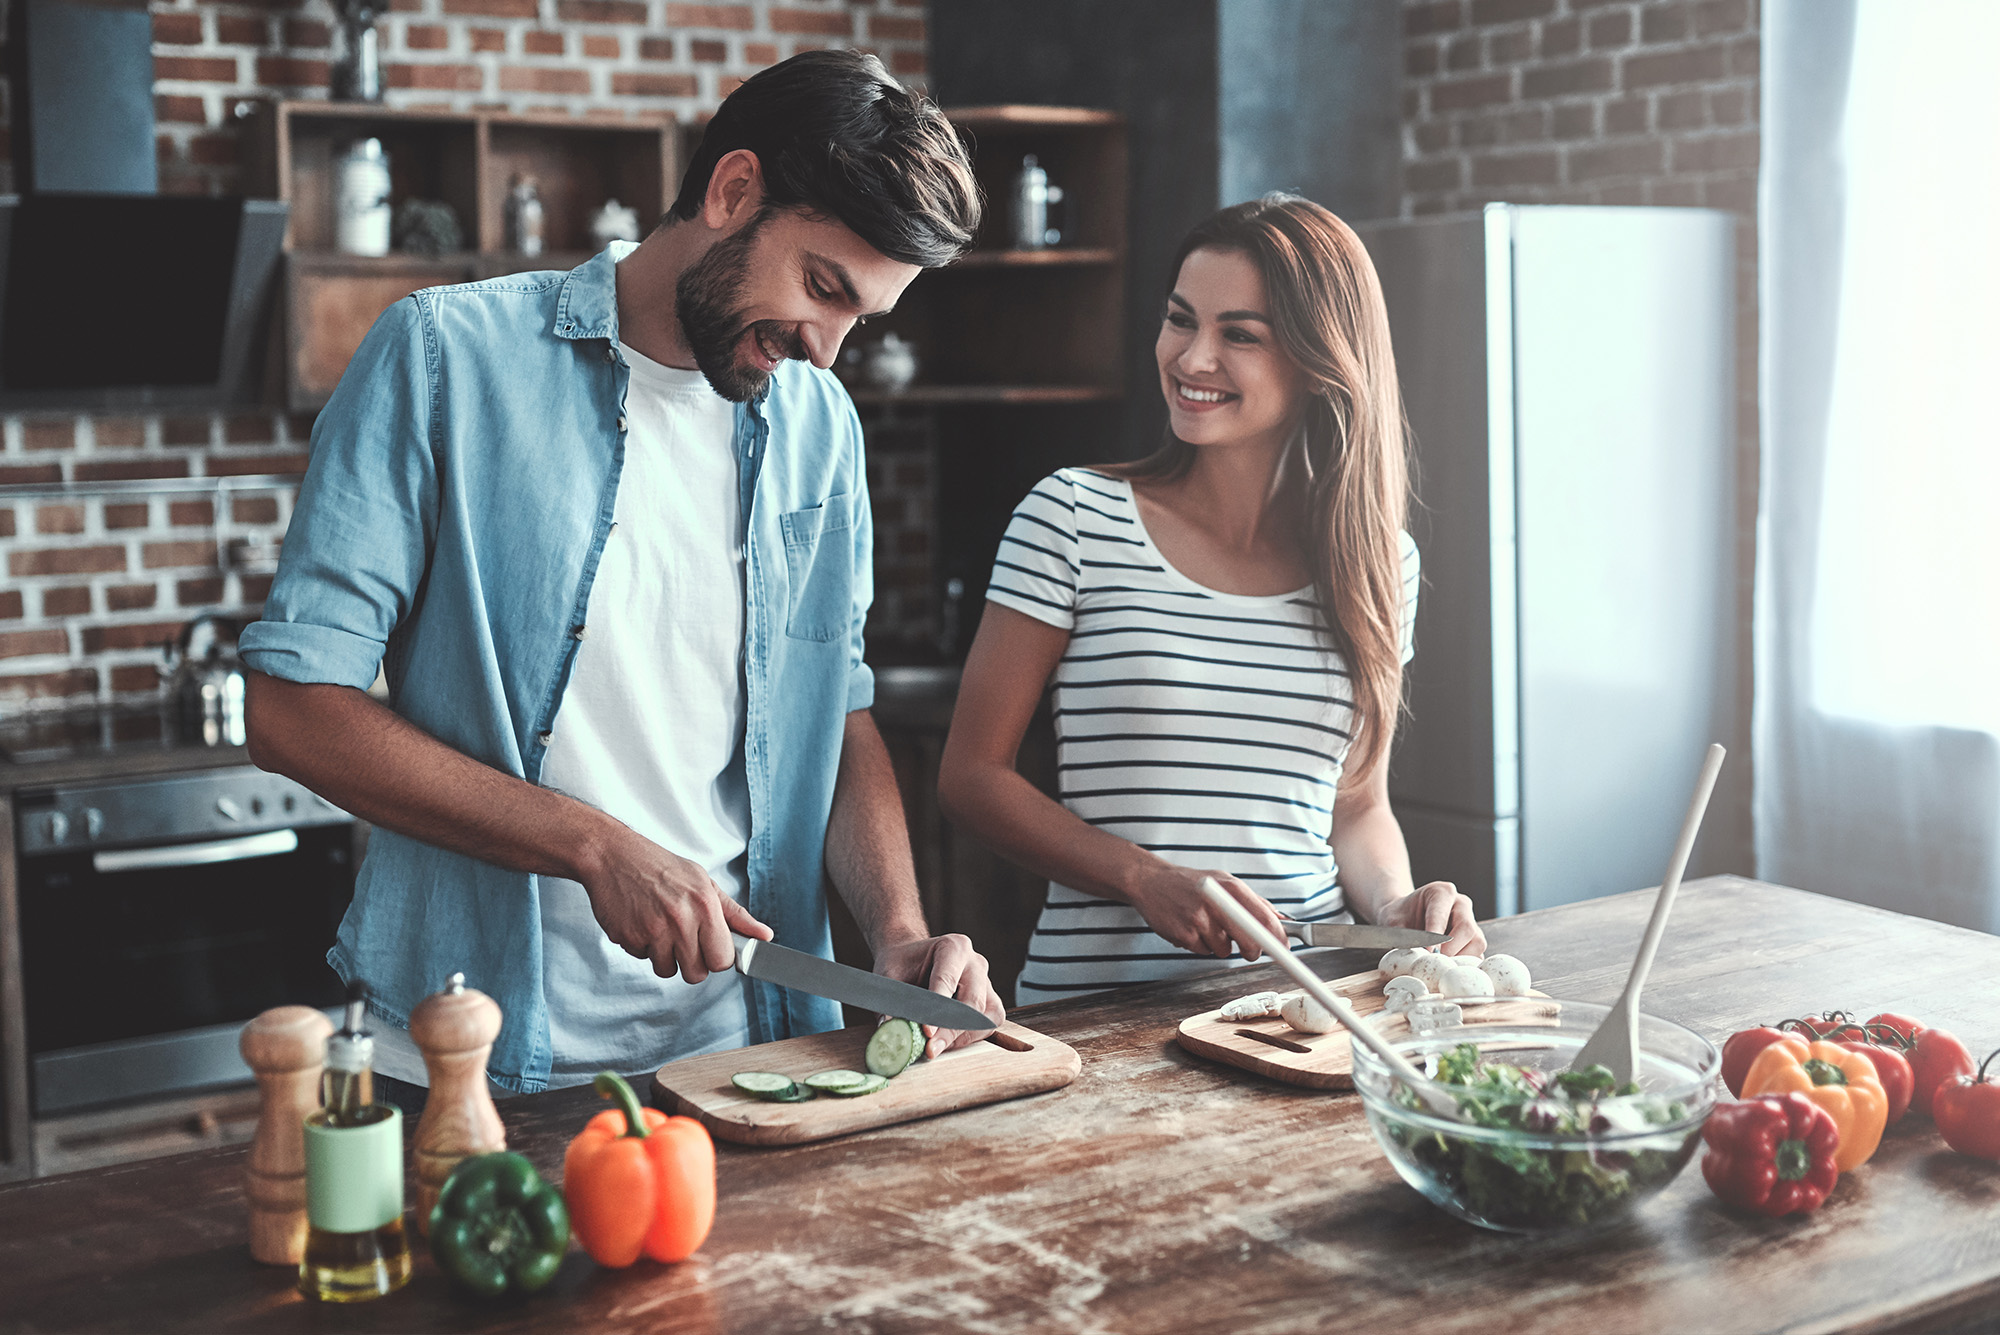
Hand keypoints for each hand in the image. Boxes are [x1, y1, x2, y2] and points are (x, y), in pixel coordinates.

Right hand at [580, 825, 771, 983]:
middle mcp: (681, 919)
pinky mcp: (628, 937)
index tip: (710, 948)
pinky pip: (641, 959)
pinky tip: (641, 922)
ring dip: (664, 956)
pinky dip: (642, 946)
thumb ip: (735, 914)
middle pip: (696, 974)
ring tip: (660, 927)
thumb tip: (764, 936)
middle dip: (691, 963)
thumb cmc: (661, 867)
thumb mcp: (704, 883)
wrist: (613, 855)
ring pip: (667, 970)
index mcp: (705, 906)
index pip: (722, 959)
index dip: (717, 958)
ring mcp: (652, 930)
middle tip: (683, 940)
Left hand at [871, 933, 1005, 1057]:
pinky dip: (971, 1036)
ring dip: (964, 1036)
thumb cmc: (902, 964)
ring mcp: (986, 981)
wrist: (911, 959)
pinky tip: (948, 1041)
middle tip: (931, 1049)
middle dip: (951, 1030)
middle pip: (973, 1001)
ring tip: (937, 1047)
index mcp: (953, 947)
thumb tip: (890, 1027)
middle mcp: (975, 963)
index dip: (938, 1010)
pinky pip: (990, 1022)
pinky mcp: (989, 999)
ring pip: (987, 1015)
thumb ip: (890, 1000)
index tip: (927, 1032)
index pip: (948, 980)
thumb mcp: (889, 976)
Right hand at [1125, 863, 1286, 960]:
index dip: (1277, 937)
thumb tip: (1281, 921)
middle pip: (1250, 940)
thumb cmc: (1191, 883)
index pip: (1264, 917)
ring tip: (1206, 926)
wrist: (1150, 881)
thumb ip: (1254, 902)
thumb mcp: (1225, 882)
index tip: (1285, 949)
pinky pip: (1204, 952)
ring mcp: (1199, 919)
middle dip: (1253, 951)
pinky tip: (1191, 929)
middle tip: (1249, 950)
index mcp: (1231, 887)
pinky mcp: (1184, 934)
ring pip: (1225, 950)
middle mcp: (1216, 902)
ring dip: (1220, 945)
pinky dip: (1201, 945)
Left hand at [1375, 880, 1484, 955]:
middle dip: (1451, 949)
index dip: (1435, 934)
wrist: (1404, 918)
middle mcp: (1461, 905)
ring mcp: (1471, 922)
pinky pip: (1477, 955)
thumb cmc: (1400, 917)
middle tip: (1434, 961)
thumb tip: (1417, 953)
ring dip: (1459, 958)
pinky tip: (1448, 968)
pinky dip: (1463, 965)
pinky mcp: (1474, 940)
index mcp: (1441, 892)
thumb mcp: (1393, 921)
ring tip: (1440, 965)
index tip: (1428, 950)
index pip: (1442, 914)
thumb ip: (1402, 934)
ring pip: (1477, 943)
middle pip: (1467, 928)